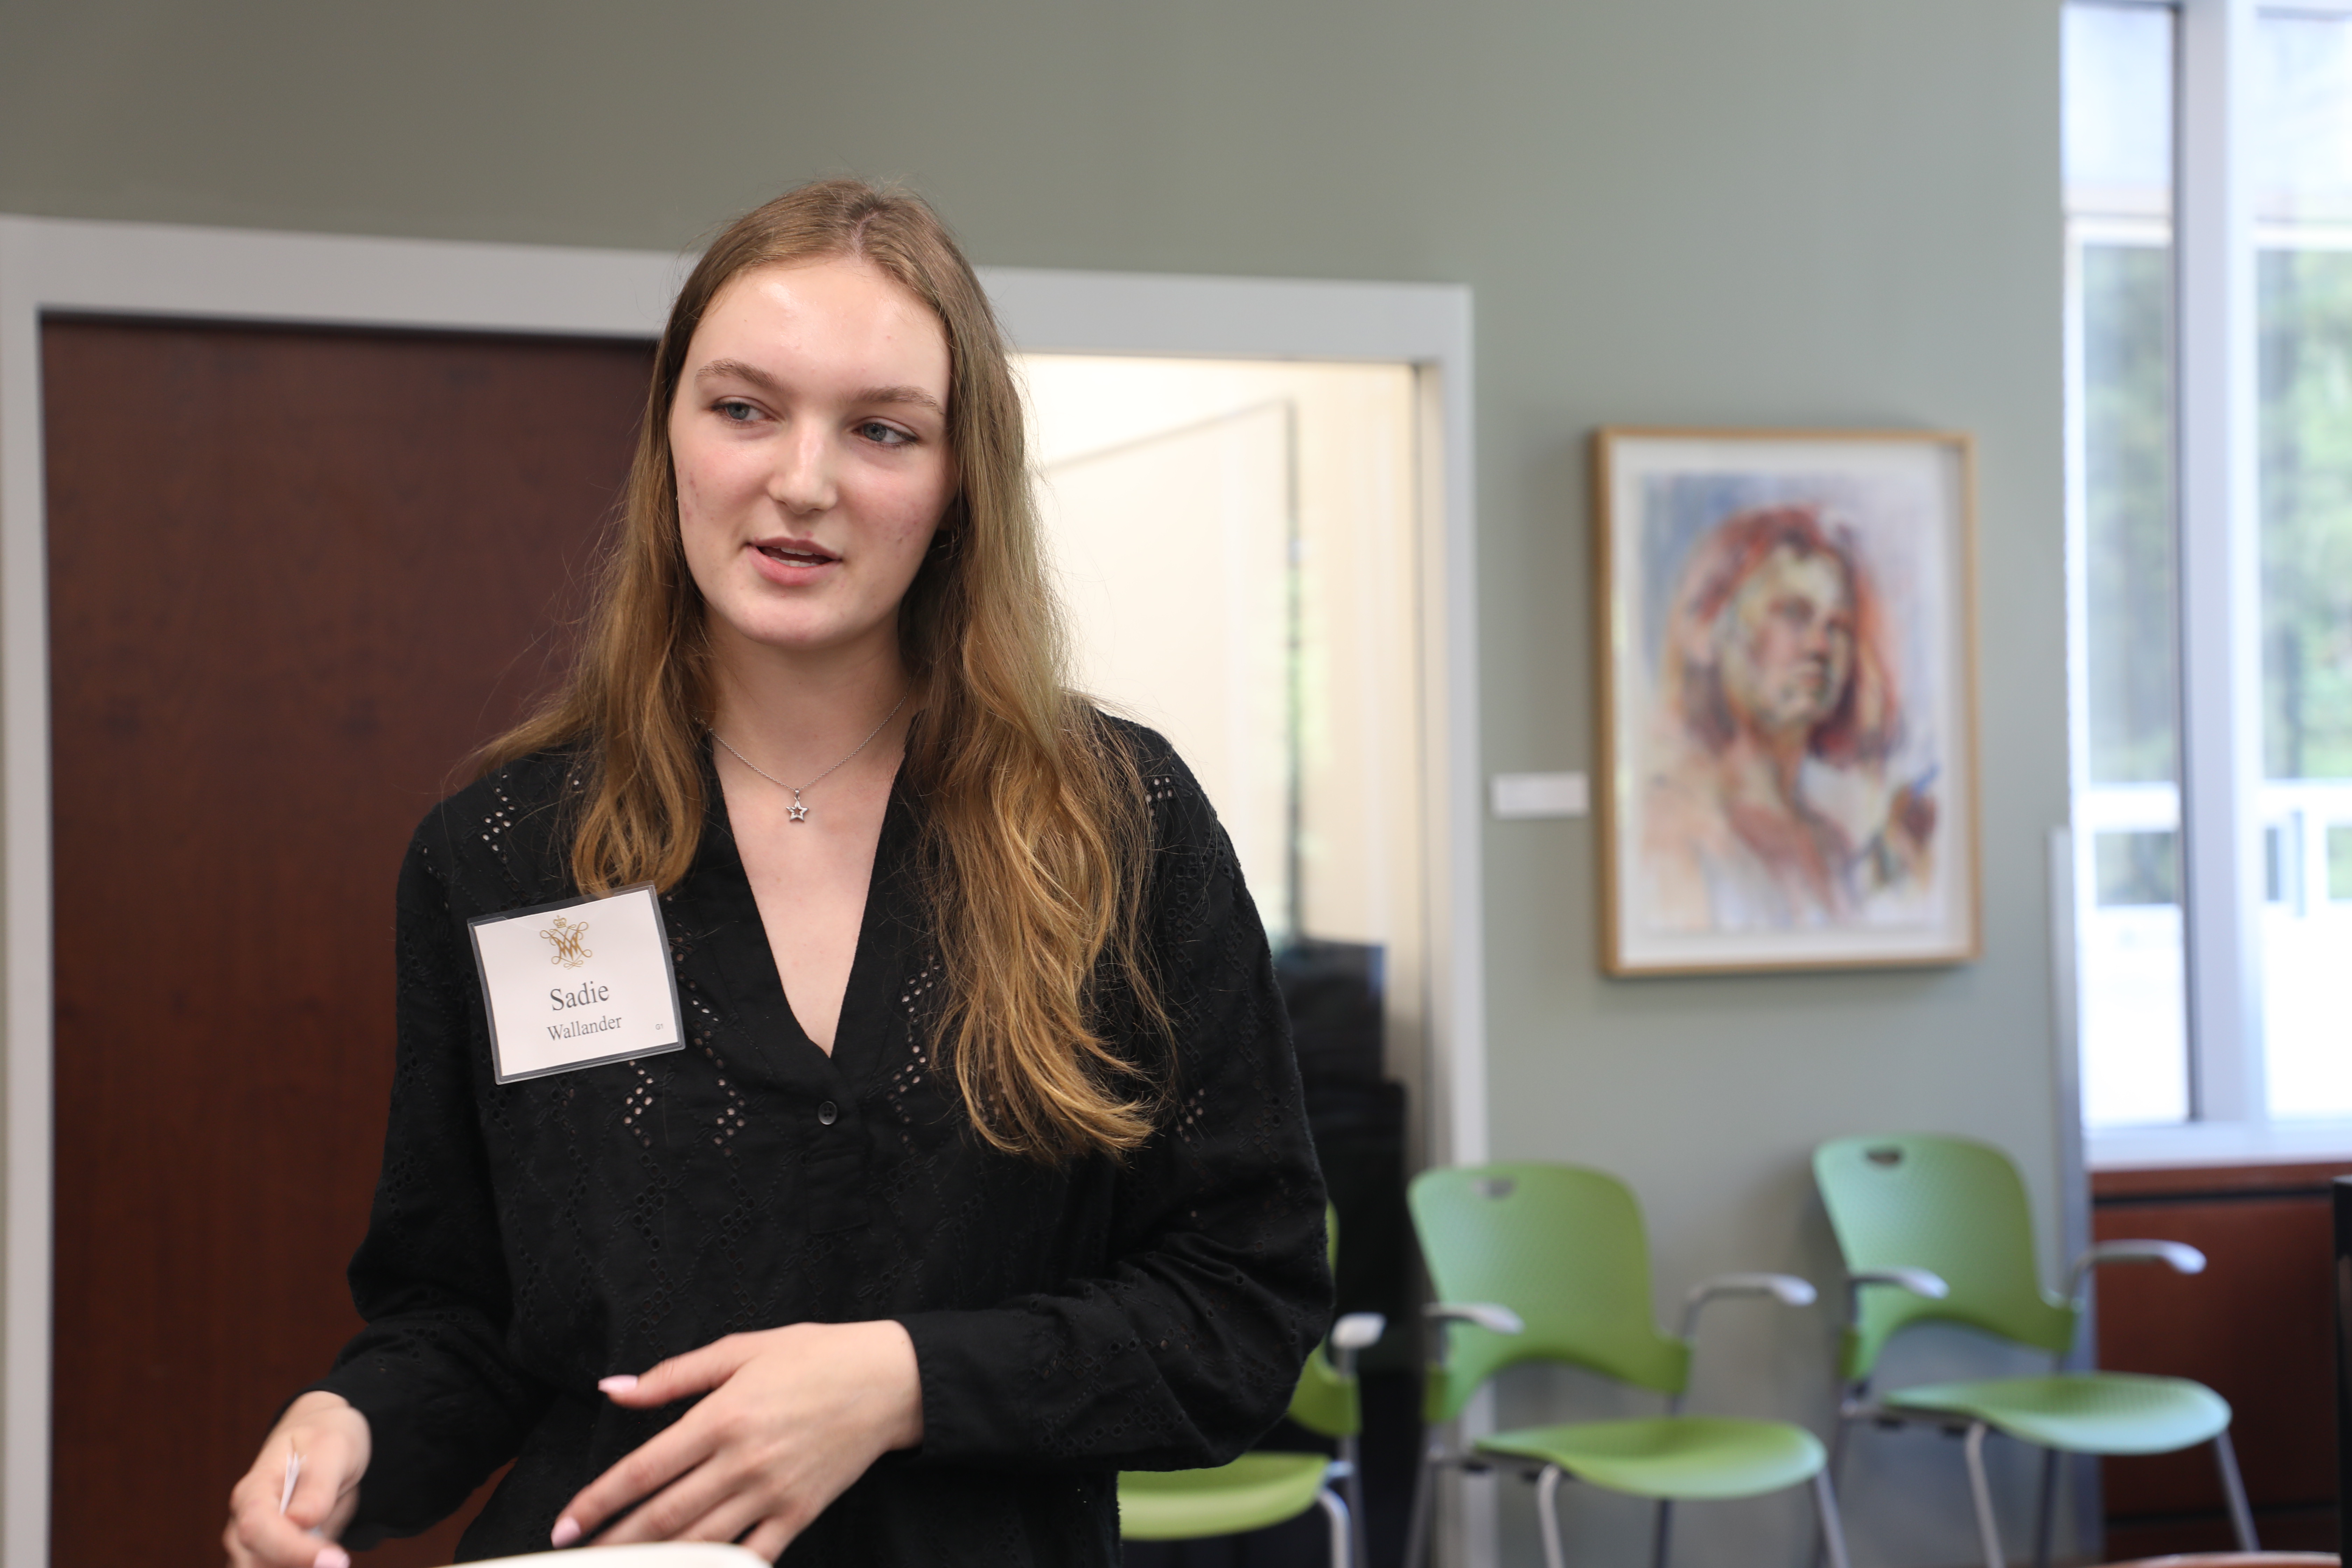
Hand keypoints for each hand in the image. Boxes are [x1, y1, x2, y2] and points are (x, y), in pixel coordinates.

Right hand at [222, 1391, 370, 1567]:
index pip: (257, 1530)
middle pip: (257, 1563)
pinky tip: (325, 1556)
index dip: (292, 1550)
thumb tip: (300, 1521)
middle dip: (297, 1565)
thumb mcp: (333, 1448)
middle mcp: (243, 1521)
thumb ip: (318, 1486)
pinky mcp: (270, 1555)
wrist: (322, 1433)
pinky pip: (279, 1567)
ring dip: (299, 1565)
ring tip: (332, 1554)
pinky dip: (302, 1565)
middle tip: (337, 1559)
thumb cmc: (325, 1436)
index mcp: (253, 1490)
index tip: (334, 1559)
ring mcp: (253, 1542)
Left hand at [552, 1319, 922, 1557]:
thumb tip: (613, 1390)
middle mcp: (743, 1461)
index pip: (643, 1470)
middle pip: (662, 1517)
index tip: (566, 1524)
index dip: (598, 1501)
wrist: (890, 1380)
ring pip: (699, 1543)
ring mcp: (772, 1493)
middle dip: (613, 1542)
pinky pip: (752, 1556)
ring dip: (653, 1562)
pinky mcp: (799, 1514)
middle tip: (579, 1556)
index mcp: (722, 1417)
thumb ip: (672, 1376)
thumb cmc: (814, 1357)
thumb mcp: (741, 1349)